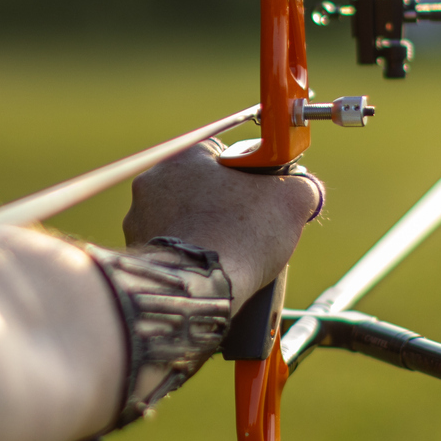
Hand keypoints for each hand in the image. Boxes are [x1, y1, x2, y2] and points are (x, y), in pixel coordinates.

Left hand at [121, 143, 322, 305]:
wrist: (198, 285)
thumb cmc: (241, 235)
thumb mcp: (290, 200)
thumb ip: (300, 185)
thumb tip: (303, 189)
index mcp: (186, 156)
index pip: (221, 157)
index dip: (246, 177)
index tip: (258, 197)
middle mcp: (153, 182)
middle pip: (197, 189)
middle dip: (222, 207)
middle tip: (246, 230)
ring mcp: (138, 218)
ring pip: (179, 220)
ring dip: (201, 233)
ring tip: (226, 254)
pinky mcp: (138, 252)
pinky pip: (166, 250)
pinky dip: (184, 258)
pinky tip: (205, 270)